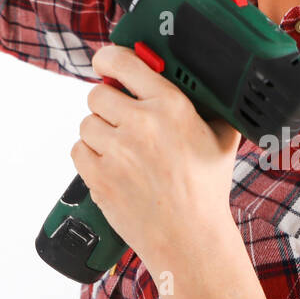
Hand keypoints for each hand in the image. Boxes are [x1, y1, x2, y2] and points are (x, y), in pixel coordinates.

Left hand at [71, 44, 242, 263]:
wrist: (190, 239)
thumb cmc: (205, 190)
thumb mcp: (221, 138)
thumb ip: (210, 106)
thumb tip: (203, 83)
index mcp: (171, 106)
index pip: (124, 63)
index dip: (108, 59)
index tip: (104, 63)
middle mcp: (142, 124)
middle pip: (97, 94)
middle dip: (106, 106)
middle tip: (120, 121)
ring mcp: (118, 151)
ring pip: (86, 124)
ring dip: (98, 135)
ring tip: (122, 152)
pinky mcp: (99, 176)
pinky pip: (78, 151)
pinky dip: (89, 158)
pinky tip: (112, 167)